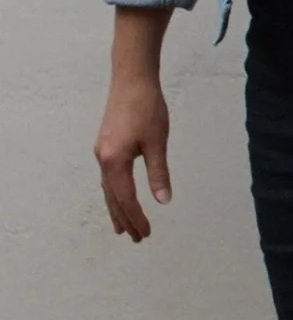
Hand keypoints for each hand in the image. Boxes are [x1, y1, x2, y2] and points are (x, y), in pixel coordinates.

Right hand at [94, 75, 171, 241]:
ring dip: (117, 209)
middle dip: (125, 219)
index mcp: (114, 161)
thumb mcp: (158, 142)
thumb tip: (164, 201)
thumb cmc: (147, 109)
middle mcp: (103, 159)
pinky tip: (117, 198)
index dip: (136, 217)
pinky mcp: (105, 146)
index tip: (147, 233)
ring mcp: (101, 153)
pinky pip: (108, 178)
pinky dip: (113, 192)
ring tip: (123, 228)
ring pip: (108, 189)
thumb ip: (158, 173)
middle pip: (113, 198)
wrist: (131, 80)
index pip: (126, 198)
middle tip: (137, 239)